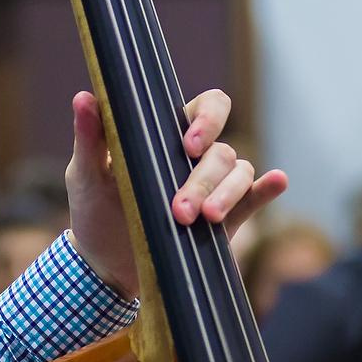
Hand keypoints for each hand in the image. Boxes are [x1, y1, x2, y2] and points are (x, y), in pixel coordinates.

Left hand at [65, 89, 286, 296]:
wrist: (105, 265)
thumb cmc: (93, 211)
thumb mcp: (84, 175)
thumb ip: (89, 138)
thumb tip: (84, 96)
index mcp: (170, 135)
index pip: (208, 108)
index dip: (208, 119)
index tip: (189, 144)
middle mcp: (198, 157)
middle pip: (222, 151)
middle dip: (204, 180)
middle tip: (180, 210)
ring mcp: (215, 188)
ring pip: (240, 174)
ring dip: (227, 194)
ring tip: (205, 219)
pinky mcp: (226, 220)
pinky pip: (253, 199)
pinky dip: (266, 190)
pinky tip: (277, 181)